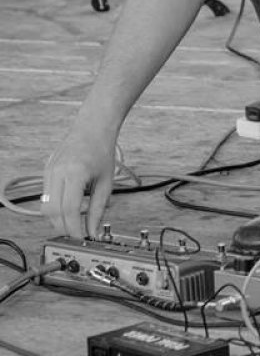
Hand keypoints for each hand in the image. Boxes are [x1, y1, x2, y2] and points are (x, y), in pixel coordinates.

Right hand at [41, 122, 116, 238]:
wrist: (92, 129)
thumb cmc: (102, 152)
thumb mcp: (106, 182)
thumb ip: (98, 209)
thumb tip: (92, 232)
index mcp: (76, 173)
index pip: (68, 209)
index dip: (74, 228)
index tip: (81, 239)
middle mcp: (58, 172)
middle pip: (52, 211)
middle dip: (63, 227)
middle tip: (76, 234)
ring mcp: (49, 171)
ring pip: (45, 206)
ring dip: (57, 219)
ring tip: (73, 223)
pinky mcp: (45, 171)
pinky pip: (45, 196)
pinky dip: (54, 207)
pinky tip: (67, 208)